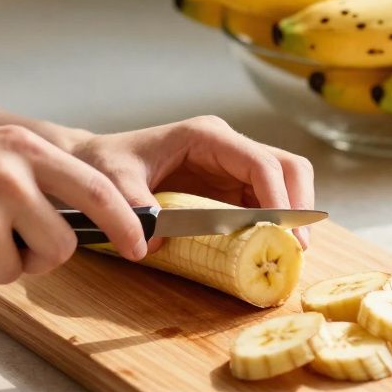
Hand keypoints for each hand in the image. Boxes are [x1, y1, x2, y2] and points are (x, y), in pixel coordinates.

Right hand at [0, 126, 147, 293]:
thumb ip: (33, 172)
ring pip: (21, 269)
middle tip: (4, 242)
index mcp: (21, 147)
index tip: (141, 244)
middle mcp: (9, 178)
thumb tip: (85, 211)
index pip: (96, 190)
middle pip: (63, 244)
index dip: (126, 222)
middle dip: (41, 255)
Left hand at [69, 115, 315, 251]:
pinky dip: (274, 226)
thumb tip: (151, 243)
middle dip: (299, 206)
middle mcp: (228, 147)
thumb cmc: (104, 165)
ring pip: (284, 185)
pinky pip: (265, 203)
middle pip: (287, 168)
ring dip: (291, 219)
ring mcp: (232, 167)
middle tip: (296, 248)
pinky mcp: (229, 188)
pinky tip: (268, 251)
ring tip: (288, 255)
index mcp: (207, 136)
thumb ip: (132, 206)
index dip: (280, 198)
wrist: (92, 164)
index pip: (261, 163)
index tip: (285, 235)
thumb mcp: (112, 181)